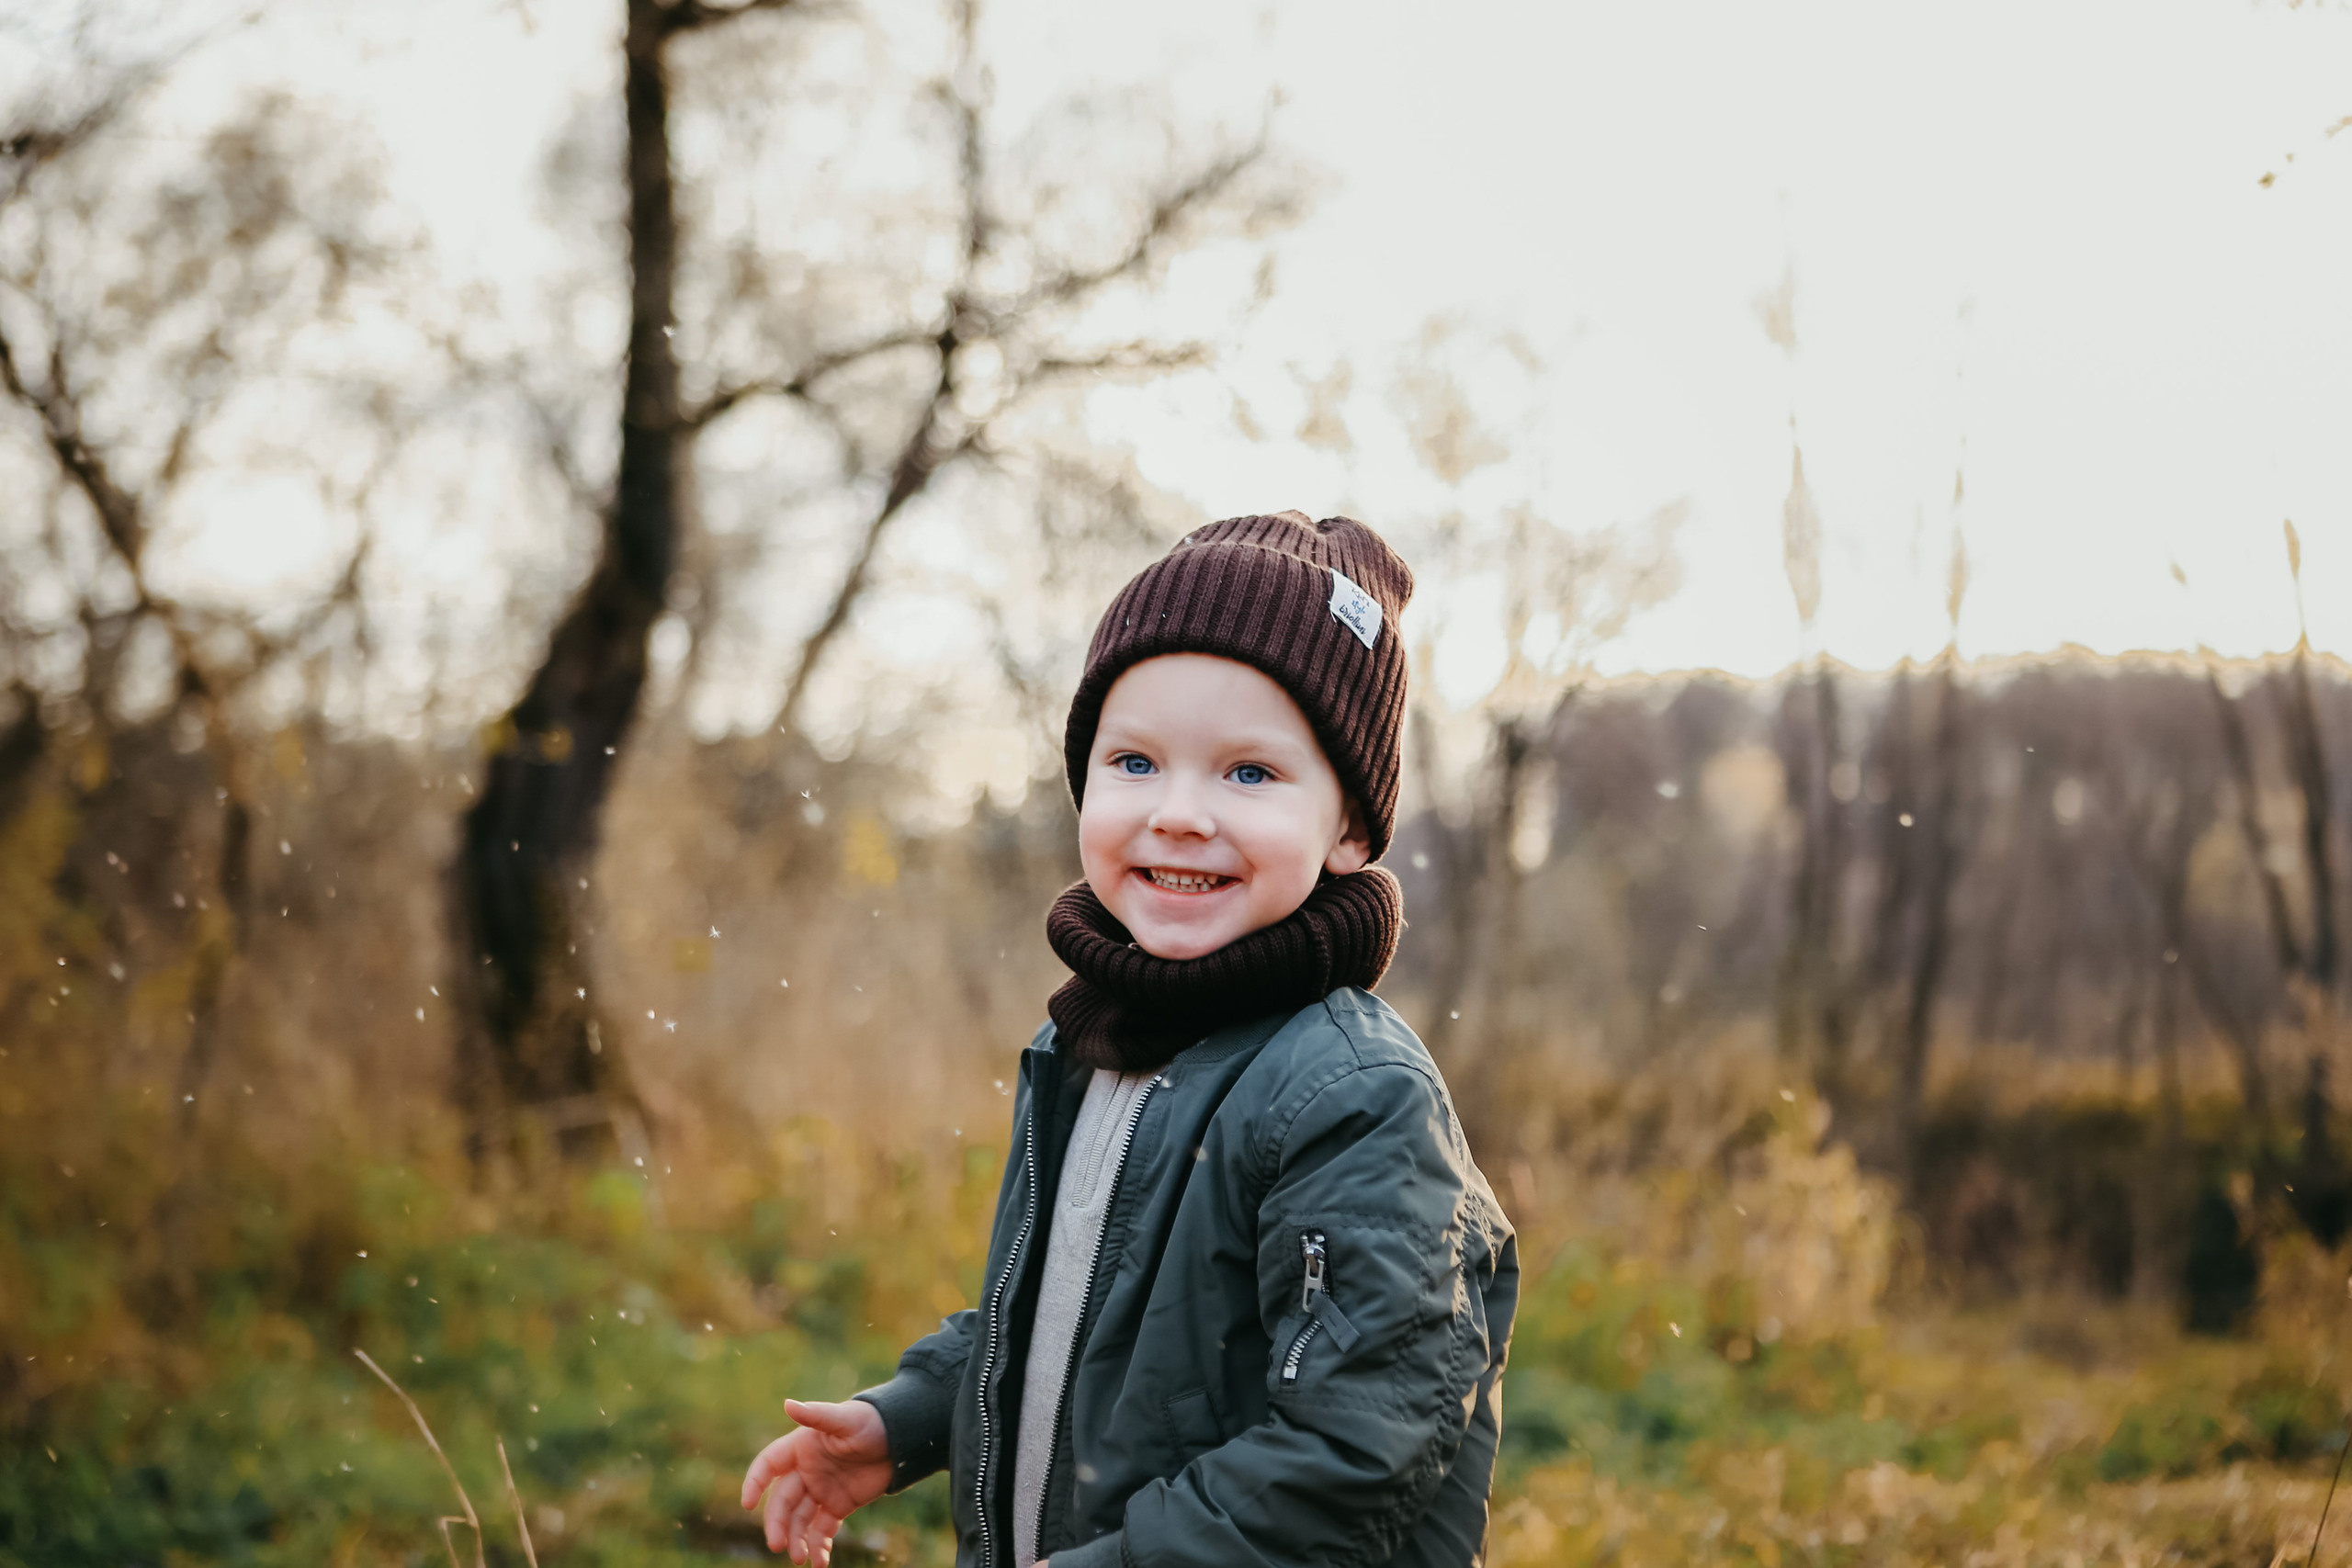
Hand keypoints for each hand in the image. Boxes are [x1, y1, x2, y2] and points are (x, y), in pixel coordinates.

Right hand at [740, 1397, 892, 1563]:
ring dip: (796, 1539)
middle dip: (777, 1523)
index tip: (748, 1504)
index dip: (755, 1482)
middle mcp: (805, 1471)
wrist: (902, 1438)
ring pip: (799, 1519)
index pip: (769, 1465)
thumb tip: (788, 1403)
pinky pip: (822, 1529)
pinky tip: (820, 1562)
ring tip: (800, 1559)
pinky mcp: (837, 1506)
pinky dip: (818, 1546)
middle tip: (777, 1545)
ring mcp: (820, 1490)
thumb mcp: (845, 1419)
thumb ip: (817, 1415)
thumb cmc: (872, 1421)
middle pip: (781, 1501)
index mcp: (801, 1447)